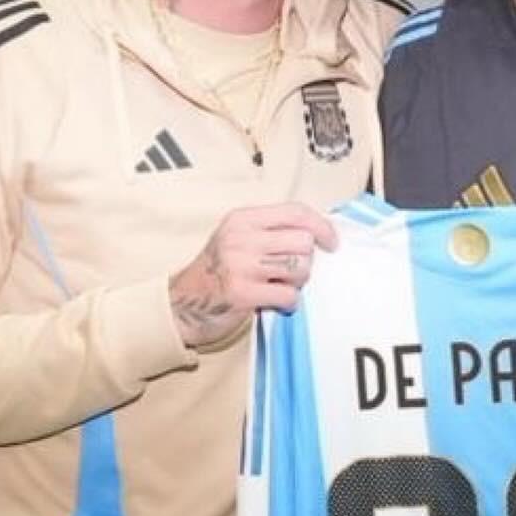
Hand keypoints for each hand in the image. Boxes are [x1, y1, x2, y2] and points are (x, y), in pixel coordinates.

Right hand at [169, 202, 338, 347]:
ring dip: (298, 282)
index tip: (331, 241)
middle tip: (291, 273)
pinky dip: (289, 303)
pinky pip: (289, 295)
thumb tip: (317, 233)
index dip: (322, 226)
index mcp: (242, 218)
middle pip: (303, 242)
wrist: (184, 303)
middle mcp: (242, 237)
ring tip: (280, 285)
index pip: (295, 212)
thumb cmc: (217, 271)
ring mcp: (241, 265)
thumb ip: (270, 231)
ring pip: (300, 268)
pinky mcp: (243, 293)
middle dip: (305, 261)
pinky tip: (276, 301)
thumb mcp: (237, 238)